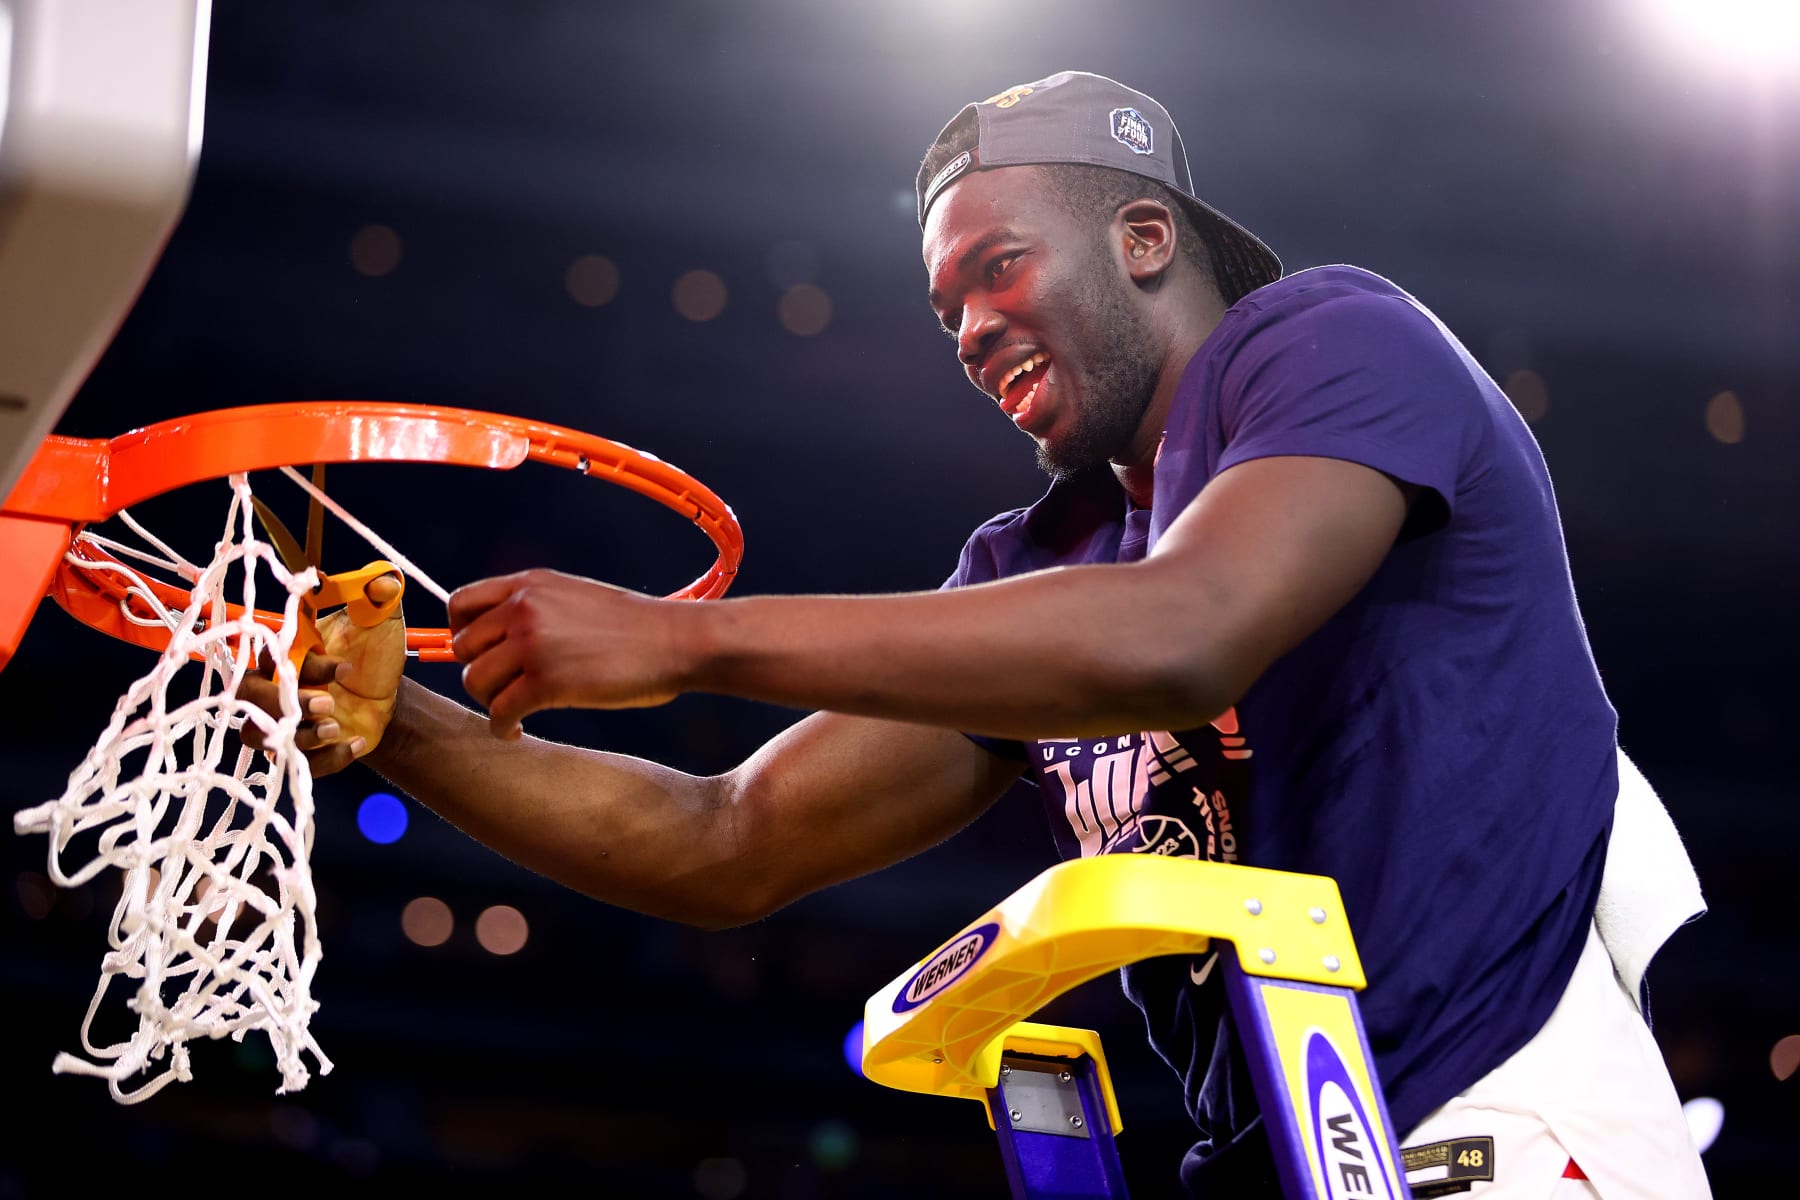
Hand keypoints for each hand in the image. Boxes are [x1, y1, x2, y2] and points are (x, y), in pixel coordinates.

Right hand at [239, 572, 406, 774]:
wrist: (391, 698)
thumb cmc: (373, 656)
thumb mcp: (381, 623)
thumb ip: (378, 597)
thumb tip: (383, 580)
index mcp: (288, 651)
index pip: (273, 655)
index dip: (305, 664)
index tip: (343, 666)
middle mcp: (276, 686)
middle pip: (248, 696)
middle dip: (281, 703)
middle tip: (326, 704)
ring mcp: (284, 721)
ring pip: (257, 736)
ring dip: (296, 736)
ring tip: (335, 727)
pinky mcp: (300, 751)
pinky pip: (297, 765)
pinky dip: (326, 760)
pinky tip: (357, 745)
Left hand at [448, 568, 688, 739]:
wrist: (675, 641)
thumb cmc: (635, 626)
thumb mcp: (575, 597)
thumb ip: (535, 609)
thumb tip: (502, 640)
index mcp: (529, 584)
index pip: (461, 604)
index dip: (463, 634)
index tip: (482, 655)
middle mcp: (523, 608)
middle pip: (463, 648)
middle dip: (481, 673)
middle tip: (505, 689)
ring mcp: (532, 644)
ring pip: (476, 681)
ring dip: (491, 702)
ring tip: (513, 713)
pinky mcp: (546, 682)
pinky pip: (499, 711)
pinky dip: (501, 728)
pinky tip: (516, 732)